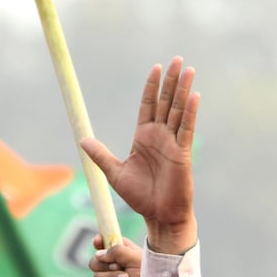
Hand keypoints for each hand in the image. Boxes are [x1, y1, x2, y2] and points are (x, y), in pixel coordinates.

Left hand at [81, 59, 197, 253]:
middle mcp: (160, 136)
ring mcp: (173, 143)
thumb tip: (81, 141)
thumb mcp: (115, 174)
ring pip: (178, 111)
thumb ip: (100, 156)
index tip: (156, 68)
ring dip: (183, 91)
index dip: (152, 87)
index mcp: (144, 137)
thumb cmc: (140, 197)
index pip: (149, 105)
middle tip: (176, 59)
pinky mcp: (182, 154)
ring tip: (188, 69)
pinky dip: (190, 113)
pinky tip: (194, 97)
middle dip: (170, 81)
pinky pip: (186, 130)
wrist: (158, 216)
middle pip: (166, 102)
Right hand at [89, 236, 141, 276]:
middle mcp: (117, 271)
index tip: (97, 241)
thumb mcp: (135, 258)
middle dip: (105, 264)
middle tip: (118, 266)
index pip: (107, 247)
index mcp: (125, 258)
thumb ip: (117, 251)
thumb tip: (99, 254)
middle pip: (96, 262)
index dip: (100, 242)